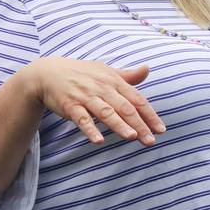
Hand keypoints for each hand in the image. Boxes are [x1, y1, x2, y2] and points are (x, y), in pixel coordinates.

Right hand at [22, 58, 164, 146]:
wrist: (48, 72)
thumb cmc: (82, 73)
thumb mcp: (105, 71)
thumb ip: (128, 76)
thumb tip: (148, 69)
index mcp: (114, 81)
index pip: (137, 99)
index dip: (149, 115)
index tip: (161, 130)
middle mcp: (102, 88)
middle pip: (125, 108)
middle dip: (139, 124)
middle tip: (151, 140)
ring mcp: (86, 96)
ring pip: (106, 112)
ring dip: (119, 125)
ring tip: (132, 137)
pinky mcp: (70, 105)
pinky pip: (82, 119)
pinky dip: (90, 129)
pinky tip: (98, 141)